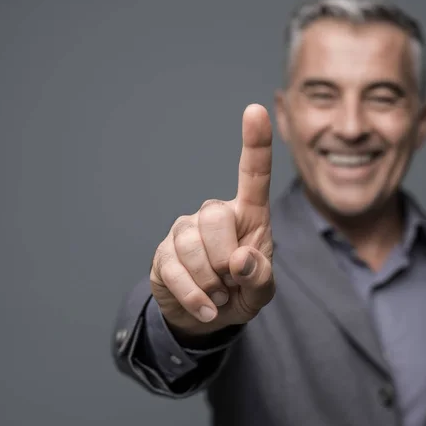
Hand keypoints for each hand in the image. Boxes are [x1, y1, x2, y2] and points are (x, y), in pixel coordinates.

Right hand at [149, 104, 274, 337]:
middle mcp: (214, 215)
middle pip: (215, 216)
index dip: (256, 144)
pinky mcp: (163, 254)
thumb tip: (239, 259)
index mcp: (248, 215)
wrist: (208, 315)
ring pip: (191, 245)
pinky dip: (194, 296)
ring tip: (219, 293)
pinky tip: (206, 307)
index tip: (255, 110)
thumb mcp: (262, 291)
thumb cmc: (241, 291)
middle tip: (231, 281)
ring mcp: (184, 231)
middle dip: (225, 257)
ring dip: (210, 281)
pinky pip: (175, 270)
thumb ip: (261, 276)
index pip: (253, 175)